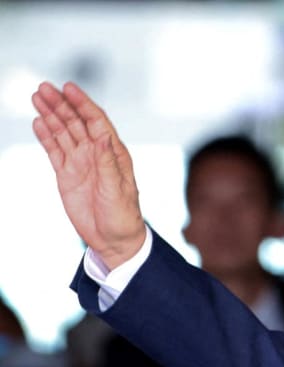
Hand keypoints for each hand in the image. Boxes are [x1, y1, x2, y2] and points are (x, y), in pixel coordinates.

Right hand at [32, 81, 145, 270]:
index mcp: (114, 153)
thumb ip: (108, 163)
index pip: (97, 121)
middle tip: (43, 87)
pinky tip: (38, 122)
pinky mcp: (67, 175)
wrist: (113, 239)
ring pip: (63, 132)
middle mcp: (97, 154)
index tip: (68, 88)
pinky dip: (46, 136)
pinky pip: (54, 150)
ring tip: (36, 97)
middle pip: (76, 122)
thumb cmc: (123, 216)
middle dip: (61, 104)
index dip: (83, 104)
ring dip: (51, 114)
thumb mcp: (117, 190)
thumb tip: (104, 136)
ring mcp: (81, 163)